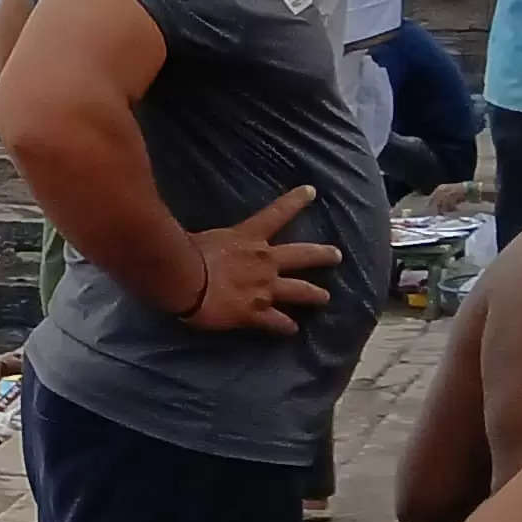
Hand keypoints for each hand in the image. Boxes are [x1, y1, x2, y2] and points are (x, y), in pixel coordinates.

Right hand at [174, 186, 340, 334]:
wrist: (185, 281)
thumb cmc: (185, 254)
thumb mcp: (199, 237)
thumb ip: (205, 240)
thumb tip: (187, 237)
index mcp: (248, 238)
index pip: (277, 213)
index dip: (295, 201)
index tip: (312, 191)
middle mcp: (264, 261)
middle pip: (302, 255)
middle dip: (321, 255)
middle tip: (336, 255)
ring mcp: (264, 288)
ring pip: (299, 291)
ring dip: (314, 294)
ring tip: (325, 297)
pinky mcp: (256, 312)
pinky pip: (277, 322)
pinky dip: (285, 326)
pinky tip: (292, 330)